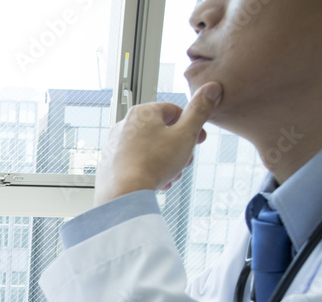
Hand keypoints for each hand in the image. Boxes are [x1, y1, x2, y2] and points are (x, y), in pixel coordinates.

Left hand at [94, 82, 222, 205]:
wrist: (124, 193)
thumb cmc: (154, 162)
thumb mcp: (185, 134)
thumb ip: (200, 111)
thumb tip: (211, 88)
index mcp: (142, 112)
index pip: (174, 111)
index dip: (192, 125)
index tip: (200, 141)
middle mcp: (124, 124)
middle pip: (161, 132)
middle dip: (179, 148)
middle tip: (186, 162)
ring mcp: (114, 145)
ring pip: (149, 149)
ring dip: (166, 162)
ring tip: (172, 176)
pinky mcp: (109, 163)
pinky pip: (135, 162)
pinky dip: (149, 170)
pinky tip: (158, 182)